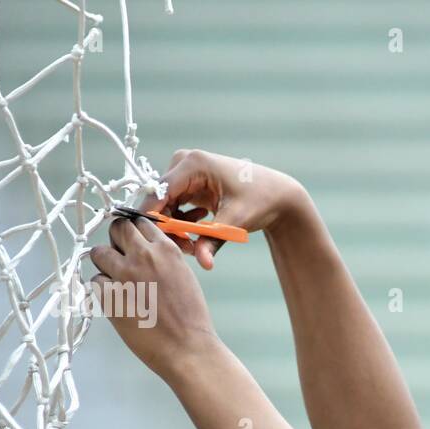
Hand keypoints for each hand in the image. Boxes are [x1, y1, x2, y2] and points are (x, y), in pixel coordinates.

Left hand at [89, 216, 218, 380]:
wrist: (187, 347)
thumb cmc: (190, 318)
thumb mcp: (184, 276)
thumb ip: (164, 259)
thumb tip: (144, 252)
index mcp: (166, 250)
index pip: (140, 222)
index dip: (134, 232)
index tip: (132, 242)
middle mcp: (143, 256)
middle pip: (117, 228)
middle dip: (117, 241)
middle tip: (121, 257)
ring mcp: (124, 275)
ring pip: (99, 252)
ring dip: (105, 264)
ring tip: (117, 281)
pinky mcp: (110, 296)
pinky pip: (95, 281)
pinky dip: (102, 290)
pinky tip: (117, 301)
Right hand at [141, 149, 305, 269]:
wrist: (276, 194)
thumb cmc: (260, 201)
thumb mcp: (236, 221)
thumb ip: (213, 241)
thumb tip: (203, 264)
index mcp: (193, 164)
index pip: (158, 193)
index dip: (153, 220)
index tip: (158, 244)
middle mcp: (183, 162)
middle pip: (158, 200)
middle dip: (167, 228)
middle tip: (188, 249)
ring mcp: (184, 171)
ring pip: (163, 206)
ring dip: (175, 228)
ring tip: (196, 244)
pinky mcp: (187, 183)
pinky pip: (172, 206)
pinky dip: (181, 223)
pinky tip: (201, 230)